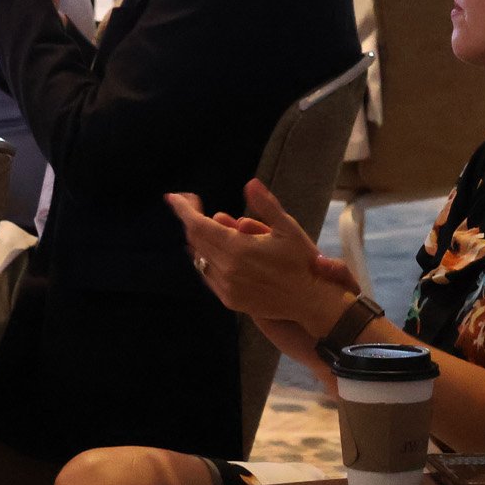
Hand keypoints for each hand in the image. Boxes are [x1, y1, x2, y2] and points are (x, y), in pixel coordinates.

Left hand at [167, 178, 349, 330]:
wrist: (310, 302)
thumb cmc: (302, 262)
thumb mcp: (288, 228)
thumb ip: (266, 205)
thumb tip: (250, 183)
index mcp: (238, 249)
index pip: (198, 226)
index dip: (184, 210)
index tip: (173, 197)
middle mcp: (227, 270)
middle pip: (195, 240)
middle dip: (189, 219)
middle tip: (192, 204)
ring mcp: (227, 288)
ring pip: (199, 259)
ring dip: (197, 239)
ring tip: (202, 223)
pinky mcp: (230, 300)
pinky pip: (207, 276)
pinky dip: (205, 259)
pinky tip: (212, 249)